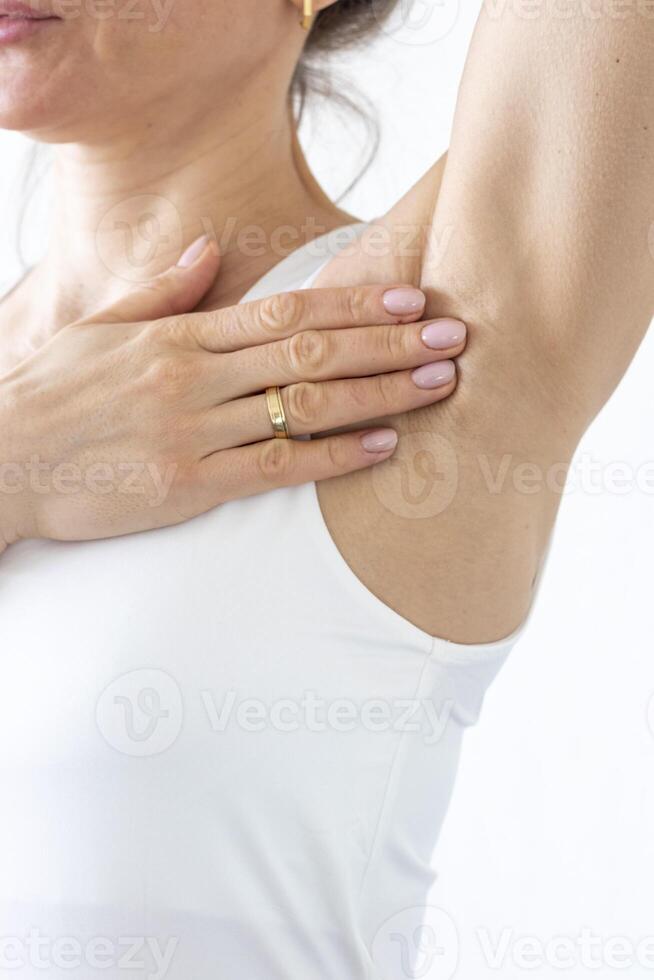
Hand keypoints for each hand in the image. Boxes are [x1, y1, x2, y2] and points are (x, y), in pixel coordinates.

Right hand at [0, 237, 464, 547]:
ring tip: (435, 386)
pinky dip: (331, 457)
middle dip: (387, 344)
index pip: (285, 311)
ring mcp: (193, 432)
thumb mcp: (103, 328)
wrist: (3, 461)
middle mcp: (194, 378)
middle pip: (310, 351)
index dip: (353, 304)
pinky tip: (379, 447)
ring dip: (377, 394)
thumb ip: (167, 292)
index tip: (409, 299)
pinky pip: (274, 468)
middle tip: (451, 337)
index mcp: (180, 336)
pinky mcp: (187, 486)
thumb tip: (211, 252)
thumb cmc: (53, 394)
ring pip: (303, 406)